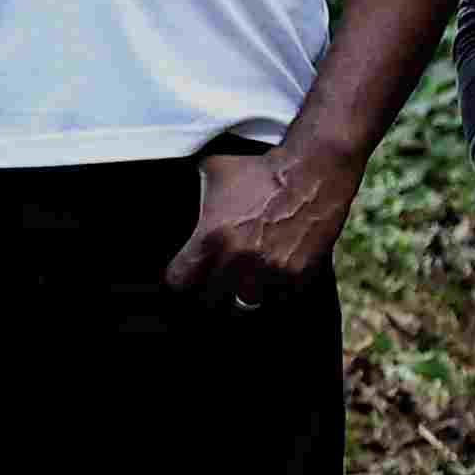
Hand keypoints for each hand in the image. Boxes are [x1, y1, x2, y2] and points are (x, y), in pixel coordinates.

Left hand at [161, 141, 354, 305]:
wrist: (312, 171)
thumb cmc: (258, 169)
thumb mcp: (213, 172)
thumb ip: (190, 194)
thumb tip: (161, 194)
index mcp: (211, 236)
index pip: (179, 281)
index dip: (180, 280)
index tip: (185, 276)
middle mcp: (238, 258)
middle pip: (210, 300)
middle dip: (210, 291)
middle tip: (215, 281)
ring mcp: (270, 270)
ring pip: (245, 304)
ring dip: (243, 295)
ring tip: (245, 280)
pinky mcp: (298, 274)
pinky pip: (279, 298)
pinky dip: (276, 290)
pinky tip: (274, 273)